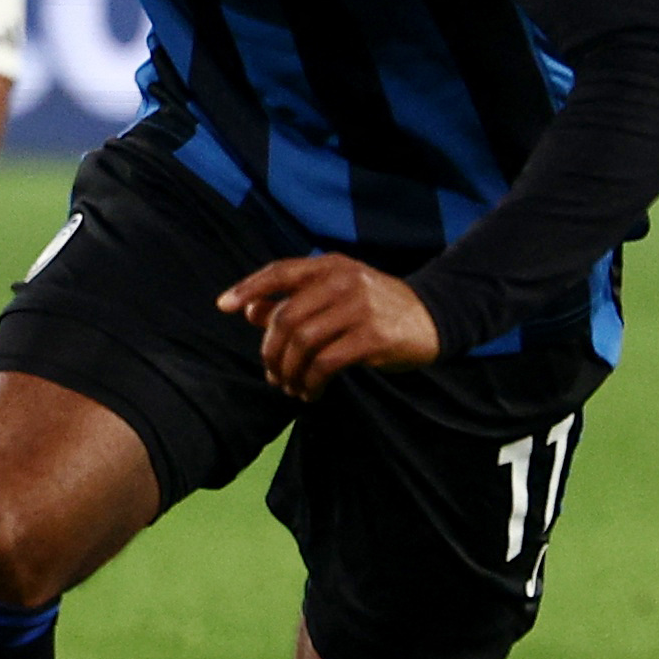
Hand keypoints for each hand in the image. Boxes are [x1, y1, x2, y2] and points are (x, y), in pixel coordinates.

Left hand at [220, 254, 441, 399]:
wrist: (435, 317)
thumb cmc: (377, 307)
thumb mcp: (336, 296)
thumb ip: (294, 301)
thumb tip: (249, 311)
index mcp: (331, 266)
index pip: (280, 272)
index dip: (249, 288)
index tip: (223, 306)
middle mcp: (343, 281)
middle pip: (286, 318)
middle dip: (271, 351)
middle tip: (272, 375)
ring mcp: (360, 307)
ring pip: (303, 343)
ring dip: (289, 372)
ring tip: (291, 387)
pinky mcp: (373, 337)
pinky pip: (327, 363)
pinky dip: (311, 382)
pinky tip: (311, 392)